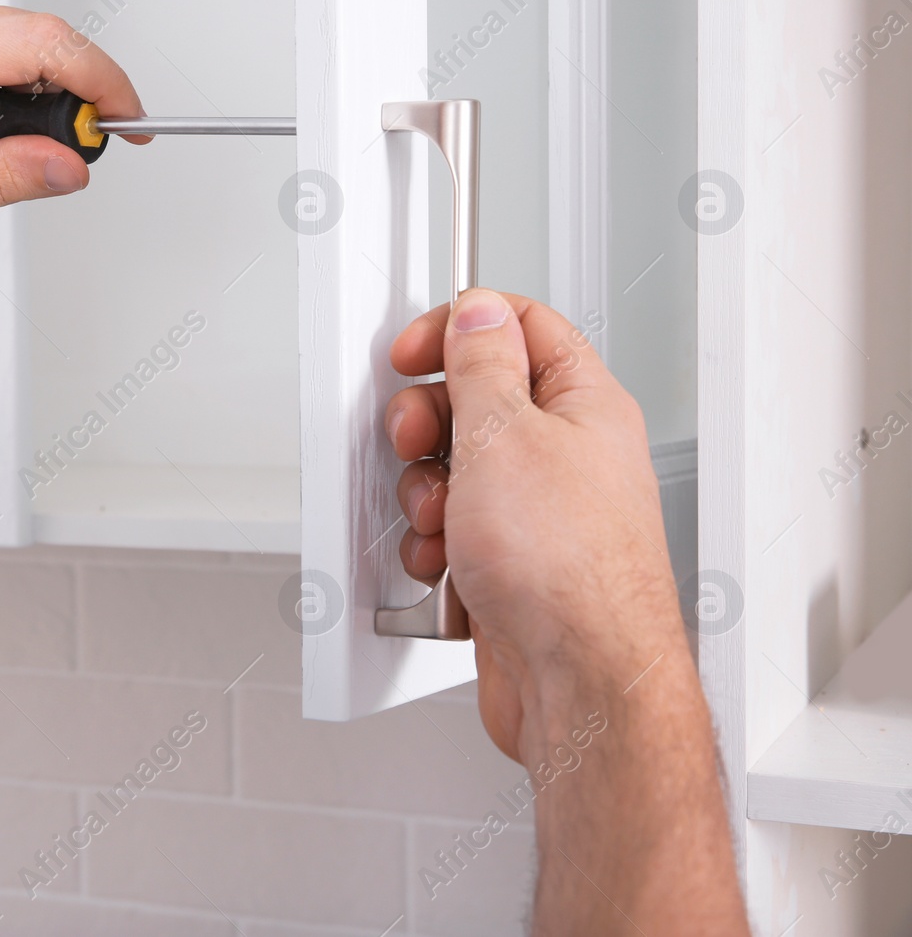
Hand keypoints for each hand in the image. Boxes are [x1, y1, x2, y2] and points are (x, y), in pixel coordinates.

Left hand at [0, 0, 149, 251]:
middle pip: (35, 34)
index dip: (101, 80)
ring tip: (29, 154)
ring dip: (39, 92)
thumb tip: (68, 167)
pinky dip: (8, 85)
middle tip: (89, 150)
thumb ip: (2, 179)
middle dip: (77, 91)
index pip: (41, 43)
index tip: (129, 119)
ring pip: (13, 38)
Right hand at [383, 289, 687, 763]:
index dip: (459, 327)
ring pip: (456, 470)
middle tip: (418, 442)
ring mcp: (539, 513)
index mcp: (583, 405)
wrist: (579, 683)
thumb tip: (476, 313)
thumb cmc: (568, 572)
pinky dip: (435, 544)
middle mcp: (567, 455)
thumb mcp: (503, 436)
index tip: (413, 352)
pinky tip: (446, 561)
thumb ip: (482, 363)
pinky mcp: (512, 564)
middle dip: (429, 423)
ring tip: (442, 517)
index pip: (521, 327)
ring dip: (427, 493)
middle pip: (476, 401)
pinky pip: (454, 530)